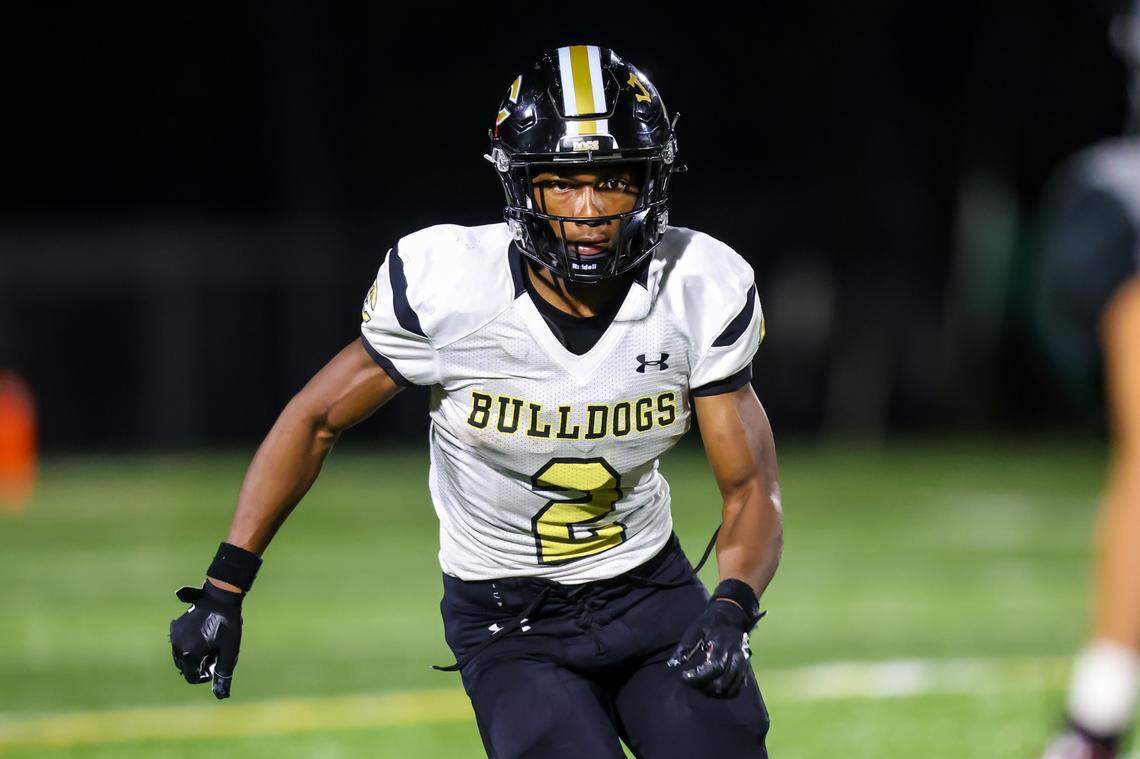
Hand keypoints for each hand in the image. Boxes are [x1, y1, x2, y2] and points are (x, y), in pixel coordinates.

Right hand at [169, 582, 243, 698]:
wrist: (221, 597)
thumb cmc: (228, 625)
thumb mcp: (229, 652)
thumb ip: (223, 674)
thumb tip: (221, 696)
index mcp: (188, 653)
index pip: (191, 677)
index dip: (205, 676)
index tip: (216, 664)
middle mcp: (177, 645)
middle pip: (186, 667)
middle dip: (200, 664)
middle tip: (216, 652)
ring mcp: (174, 635)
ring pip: (183, 655)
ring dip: (195, 655)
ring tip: (211, 644)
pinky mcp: (176, 626)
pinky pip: (180, 643)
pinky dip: (190, 645)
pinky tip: (205, 636)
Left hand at [667, 599, 753, 697]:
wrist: (731, 618)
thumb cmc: (710, 623)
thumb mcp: (695, 629)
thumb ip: (686, 646)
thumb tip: (673, 664)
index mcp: (724, 645)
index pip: (715, 668)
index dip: (698, 677)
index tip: (683, 677)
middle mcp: (736, 657)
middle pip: (723, 683)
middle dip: (704, 687)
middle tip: (690, 680)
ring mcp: (743, 665)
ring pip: (730, 689)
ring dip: (713, 692)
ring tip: (700, 685)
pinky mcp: (744, 670)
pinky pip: (736, 690)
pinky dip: (723, 694)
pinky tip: (711, 688)